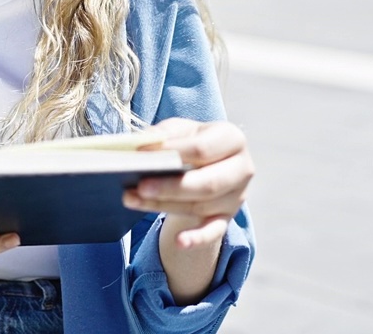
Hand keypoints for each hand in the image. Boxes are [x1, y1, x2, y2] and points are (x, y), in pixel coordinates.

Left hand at [124, 118, 253, 248]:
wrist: (208, 163)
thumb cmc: (191, 142)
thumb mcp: (180, 130)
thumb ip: (163, 135)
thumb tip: (140, 145)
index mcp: (232, 139)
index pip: (202, 148)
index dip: (173, 151)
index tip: (143, 153)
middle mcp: (241, 168)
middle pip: (207, 183)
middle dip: (171, 186)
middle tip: (140, 186)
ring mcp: (236, 196)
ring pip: (200, 206)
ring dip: (163, 205)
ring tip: (131, 199)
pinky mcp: (227, 218)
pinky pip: (213, 232)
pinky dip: (197, 239)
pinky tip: (179, 242)